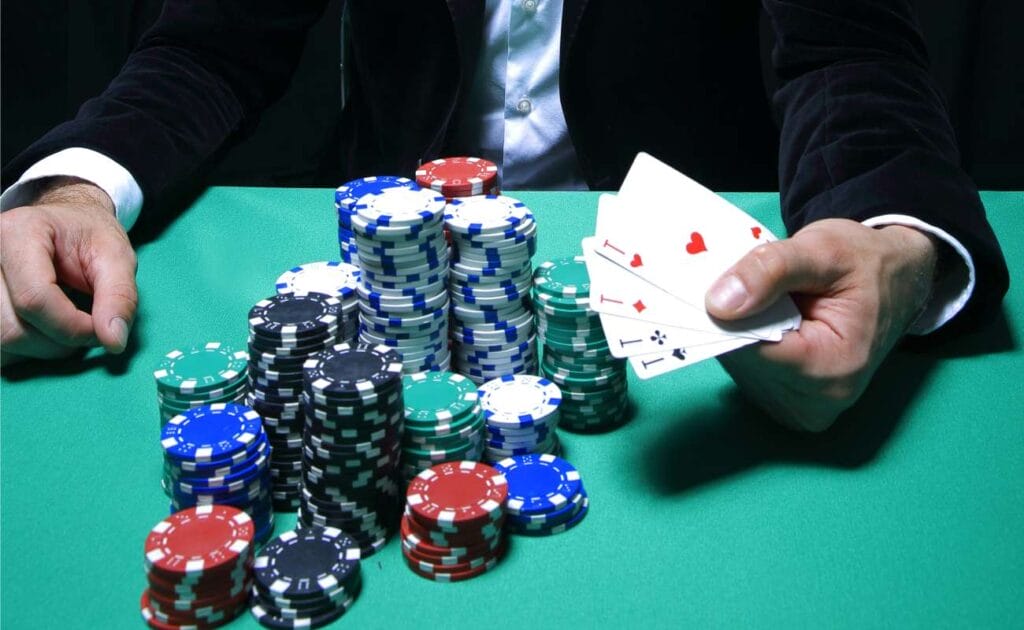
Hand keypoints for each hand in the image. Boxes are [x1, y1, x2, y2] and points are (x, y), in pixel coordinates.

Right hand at [1, 179, 137, 366]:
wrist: (67, 227)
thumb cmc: (90, 237)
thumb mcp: (117, 257)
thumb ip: (120, 296)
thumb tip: (114, 341)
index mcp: (17, 234)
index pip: (34, 299)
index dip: (73, 327)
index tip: (102, 328)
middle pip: (13, 328)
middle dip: (60, 341)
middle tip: (89, 325)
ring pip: (3, 342)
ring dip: (43, 348)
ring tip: (68, 324)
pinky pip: (0, 347)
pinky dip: (26, 349)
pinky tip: (46, 329)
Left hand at [704, 218, 937, 431]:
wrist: (896, 282)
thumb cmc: (865, 264)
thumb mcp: (824, 249)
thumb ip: (772, 270)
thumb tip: (717, 304)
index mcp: (833, 368)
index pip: (751, 345)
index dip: (730, 313)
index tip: (722, 282)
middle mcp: (816, 403)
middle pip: (741, 359)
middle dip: (736, 319)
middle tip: (751, 284)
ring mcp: (800, 411)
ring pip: (737, 366)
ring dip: (740, 329)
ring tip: (771, 303)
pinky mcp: (786, 407)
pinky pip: (745, 372)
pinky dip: (747, 343)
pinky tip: (769, 322)